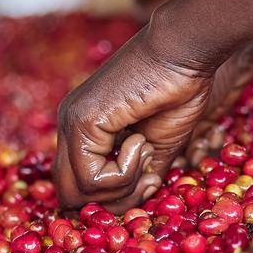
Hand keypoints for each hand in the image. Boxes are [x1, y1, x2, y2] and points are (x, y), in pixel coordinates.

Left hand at [54, 27, 217, 211]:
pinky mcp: (82, 122)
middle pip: (70, 197)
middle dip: (114, 201)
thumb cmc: (178, 90)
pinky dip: (124, 173)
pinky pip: (92, 178)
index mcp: (83, 130)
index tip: (149, 180)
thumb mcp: (158, 147)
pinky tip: (140, 141)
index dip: (114, 198)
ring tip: (145, 152)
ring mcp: (71, 123)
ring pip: (79, 193)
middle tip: (148, 178)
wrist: (183, 51)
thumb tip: (136, 201)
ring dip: (123, 187)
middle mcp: (69, 126)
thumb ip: (140, 176)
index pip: (78, 187)